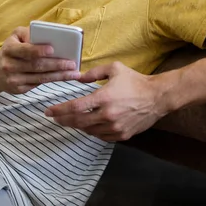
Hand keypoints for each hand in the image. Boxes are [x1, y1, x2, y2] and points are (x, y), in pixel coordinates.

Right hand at [0, 26, 80, 93]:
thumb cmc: (11, 49)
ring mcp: (13, 80)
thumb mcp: (15, 36)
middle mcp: (9, 66)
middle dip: (56, 65)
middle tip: (72, 63)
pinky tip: (64, 77)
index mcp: (9, 49)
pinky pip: (38, 84)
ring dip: (59, 76)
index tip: (52, 49)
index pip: (24, 50)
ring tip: (74, 73)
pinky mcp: (18, 90)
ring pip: (40, 78)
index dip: (38, 50)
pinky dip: (53, 80)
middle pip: (36, 66)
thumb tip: (46, 35)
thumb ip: (29, 33)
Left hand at [45, 62, 168, 140]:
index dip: (59, 110)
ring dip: (77, 126)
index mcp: (104, 97)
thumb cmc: (134, 81)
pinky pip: (101, 136)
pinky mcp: (122, 135)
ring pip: (89, 130)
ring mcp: (115, 127)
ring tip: (70, 120)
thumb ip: (94, 72)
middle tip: (54, 118)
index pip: (76, 107)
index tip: (48, 112)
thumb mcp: (114, 68)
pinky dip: (92, 131)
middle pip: (78, 122)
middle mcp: (107, 115)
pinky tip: (88, 125)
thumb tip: (78, 78)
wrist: (157, 97)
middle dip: (63, 120)